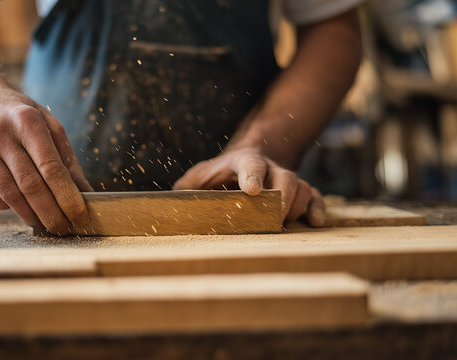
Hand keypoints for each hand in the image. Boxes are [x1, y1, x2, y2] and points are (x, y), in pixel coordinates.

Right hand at [0, 89, 92, 234]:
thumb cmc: (17, 114)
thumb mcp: (46, 123)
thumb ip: (66, 157)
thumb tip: (84, 191)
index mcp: (25, 120)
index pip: (50, 167)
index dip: (67, 196)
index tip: (80, 215)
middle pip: (30, 185)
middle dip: (52, 213)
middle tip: (66, 228)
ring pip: (10, 196)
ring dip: (32, 215)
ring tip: (47, 224)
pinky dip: (10, 207)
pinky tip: (21, 206)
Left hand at [173, 147, 324, 226]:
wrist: (248, 162)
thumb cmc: (219, 175)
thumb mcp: (199, 177)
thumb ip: (186, 189)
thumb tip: (169, 206)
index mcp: (243, 161)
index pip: (250, 164)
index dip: (252, 176)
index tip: (252, 191)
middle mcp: (270, 168)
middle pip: (285, 177)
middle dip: (281, 198)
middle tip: (273, 219)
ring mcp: (287, 179)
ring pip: (302, 188)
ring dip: (296, 208)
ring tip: (283, 225)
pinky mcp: (300, 192)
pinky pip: (316, 197)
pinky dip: (318, 209)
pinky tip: (314, 223)